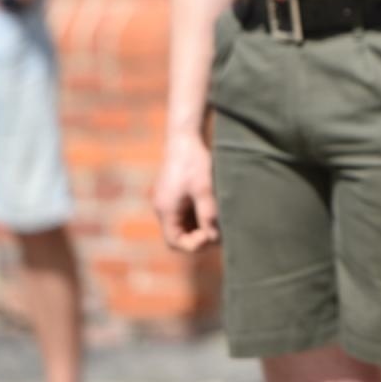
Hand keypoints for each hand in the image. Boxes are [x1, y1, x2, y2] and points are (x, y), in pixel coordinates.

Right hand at [152, 134, 219, 251]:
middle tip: (218, 229)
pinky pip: (183, 213)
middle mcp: (162, 208)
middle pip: (178, 235)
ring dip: (199, 226)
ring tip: (217, 219)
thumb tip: (214, 237)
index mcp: (166, 210)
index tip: (211, 234)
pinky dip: (196, 215)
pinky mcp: (173, 194)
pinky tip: (211, 208)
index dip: (194, 244)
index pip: (175, 242)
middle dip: (198, 236)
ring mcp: (167, 201)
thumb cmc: (194, 161)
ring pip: (182, 225)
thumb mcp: (204, 189)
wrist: (184, 137)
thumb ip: (208, 214)